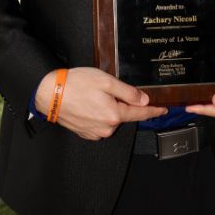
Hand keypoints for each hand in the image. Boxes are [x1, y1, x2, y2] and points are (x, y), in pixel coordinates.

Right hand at [36, 67, 166, 139]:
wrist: (50, 94)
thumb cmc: (77, 84)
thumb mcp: (106, 81)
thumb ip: (128, 92)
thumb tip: (144, 100)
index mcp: (114, 114)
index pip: (140, 113)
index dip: (154, 111)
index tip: (164, 110)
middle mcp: (107, 128)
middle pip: (124, 115)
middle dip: (122, 103)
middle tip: (106, 88)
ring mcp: (96, 133)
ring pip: (112, 119)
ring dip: (109, 108)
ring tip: (93, 95)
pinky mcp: (86, 133)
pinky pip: (100, 124)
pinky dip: (99, 114)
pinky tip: (88, 104)